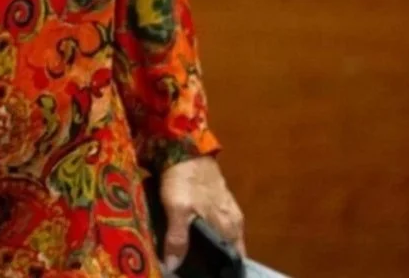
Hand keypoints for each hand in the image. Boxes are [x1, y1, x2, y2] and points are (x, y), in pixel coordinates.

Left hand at [159, 156, 244, 272]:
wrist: (184, 143)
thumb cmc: (184, 177)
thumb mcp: (177, 209)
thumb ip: (178, 239)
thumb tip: (173, 267)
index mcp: (230, 227)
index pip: (235, 260)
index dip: (224, 271)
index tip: (209, 276)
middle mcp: (233, 220)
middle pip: (229, 249)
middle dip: (216, 261)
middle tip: (196, 270)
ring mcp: (226, 207)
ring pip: (222, 235)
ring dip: (211, 246)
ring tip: (193, 258)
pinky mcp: (217, 196)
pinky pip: (216, 223)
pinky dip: (208, 232)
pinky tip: (193, 235)